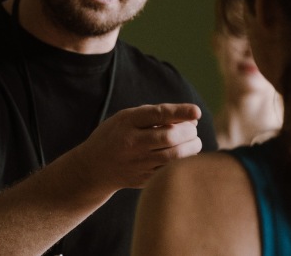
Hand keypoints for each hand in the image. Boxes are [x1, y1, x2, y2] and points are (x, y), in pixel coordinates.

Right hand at [73, 103, 202, 191]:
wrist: (93, 168)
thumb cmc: (117, 135)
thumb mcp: (128, 117)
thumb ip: (157, 114)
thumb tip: (193, 118)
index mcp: (127, 122)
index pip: (158, 114)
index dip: (180, 112)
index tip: (197, 111)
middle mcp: (132, 143)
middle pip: (169, 137)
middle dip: (189, 131)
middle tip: (191, 128)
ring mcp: (138, 163)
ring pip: (174, 156)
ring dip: (191, 147)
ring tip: (193, 140)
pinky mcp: (145, 179)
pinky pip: (171, 170)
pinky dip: (184, 161)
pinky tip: (184, 154)